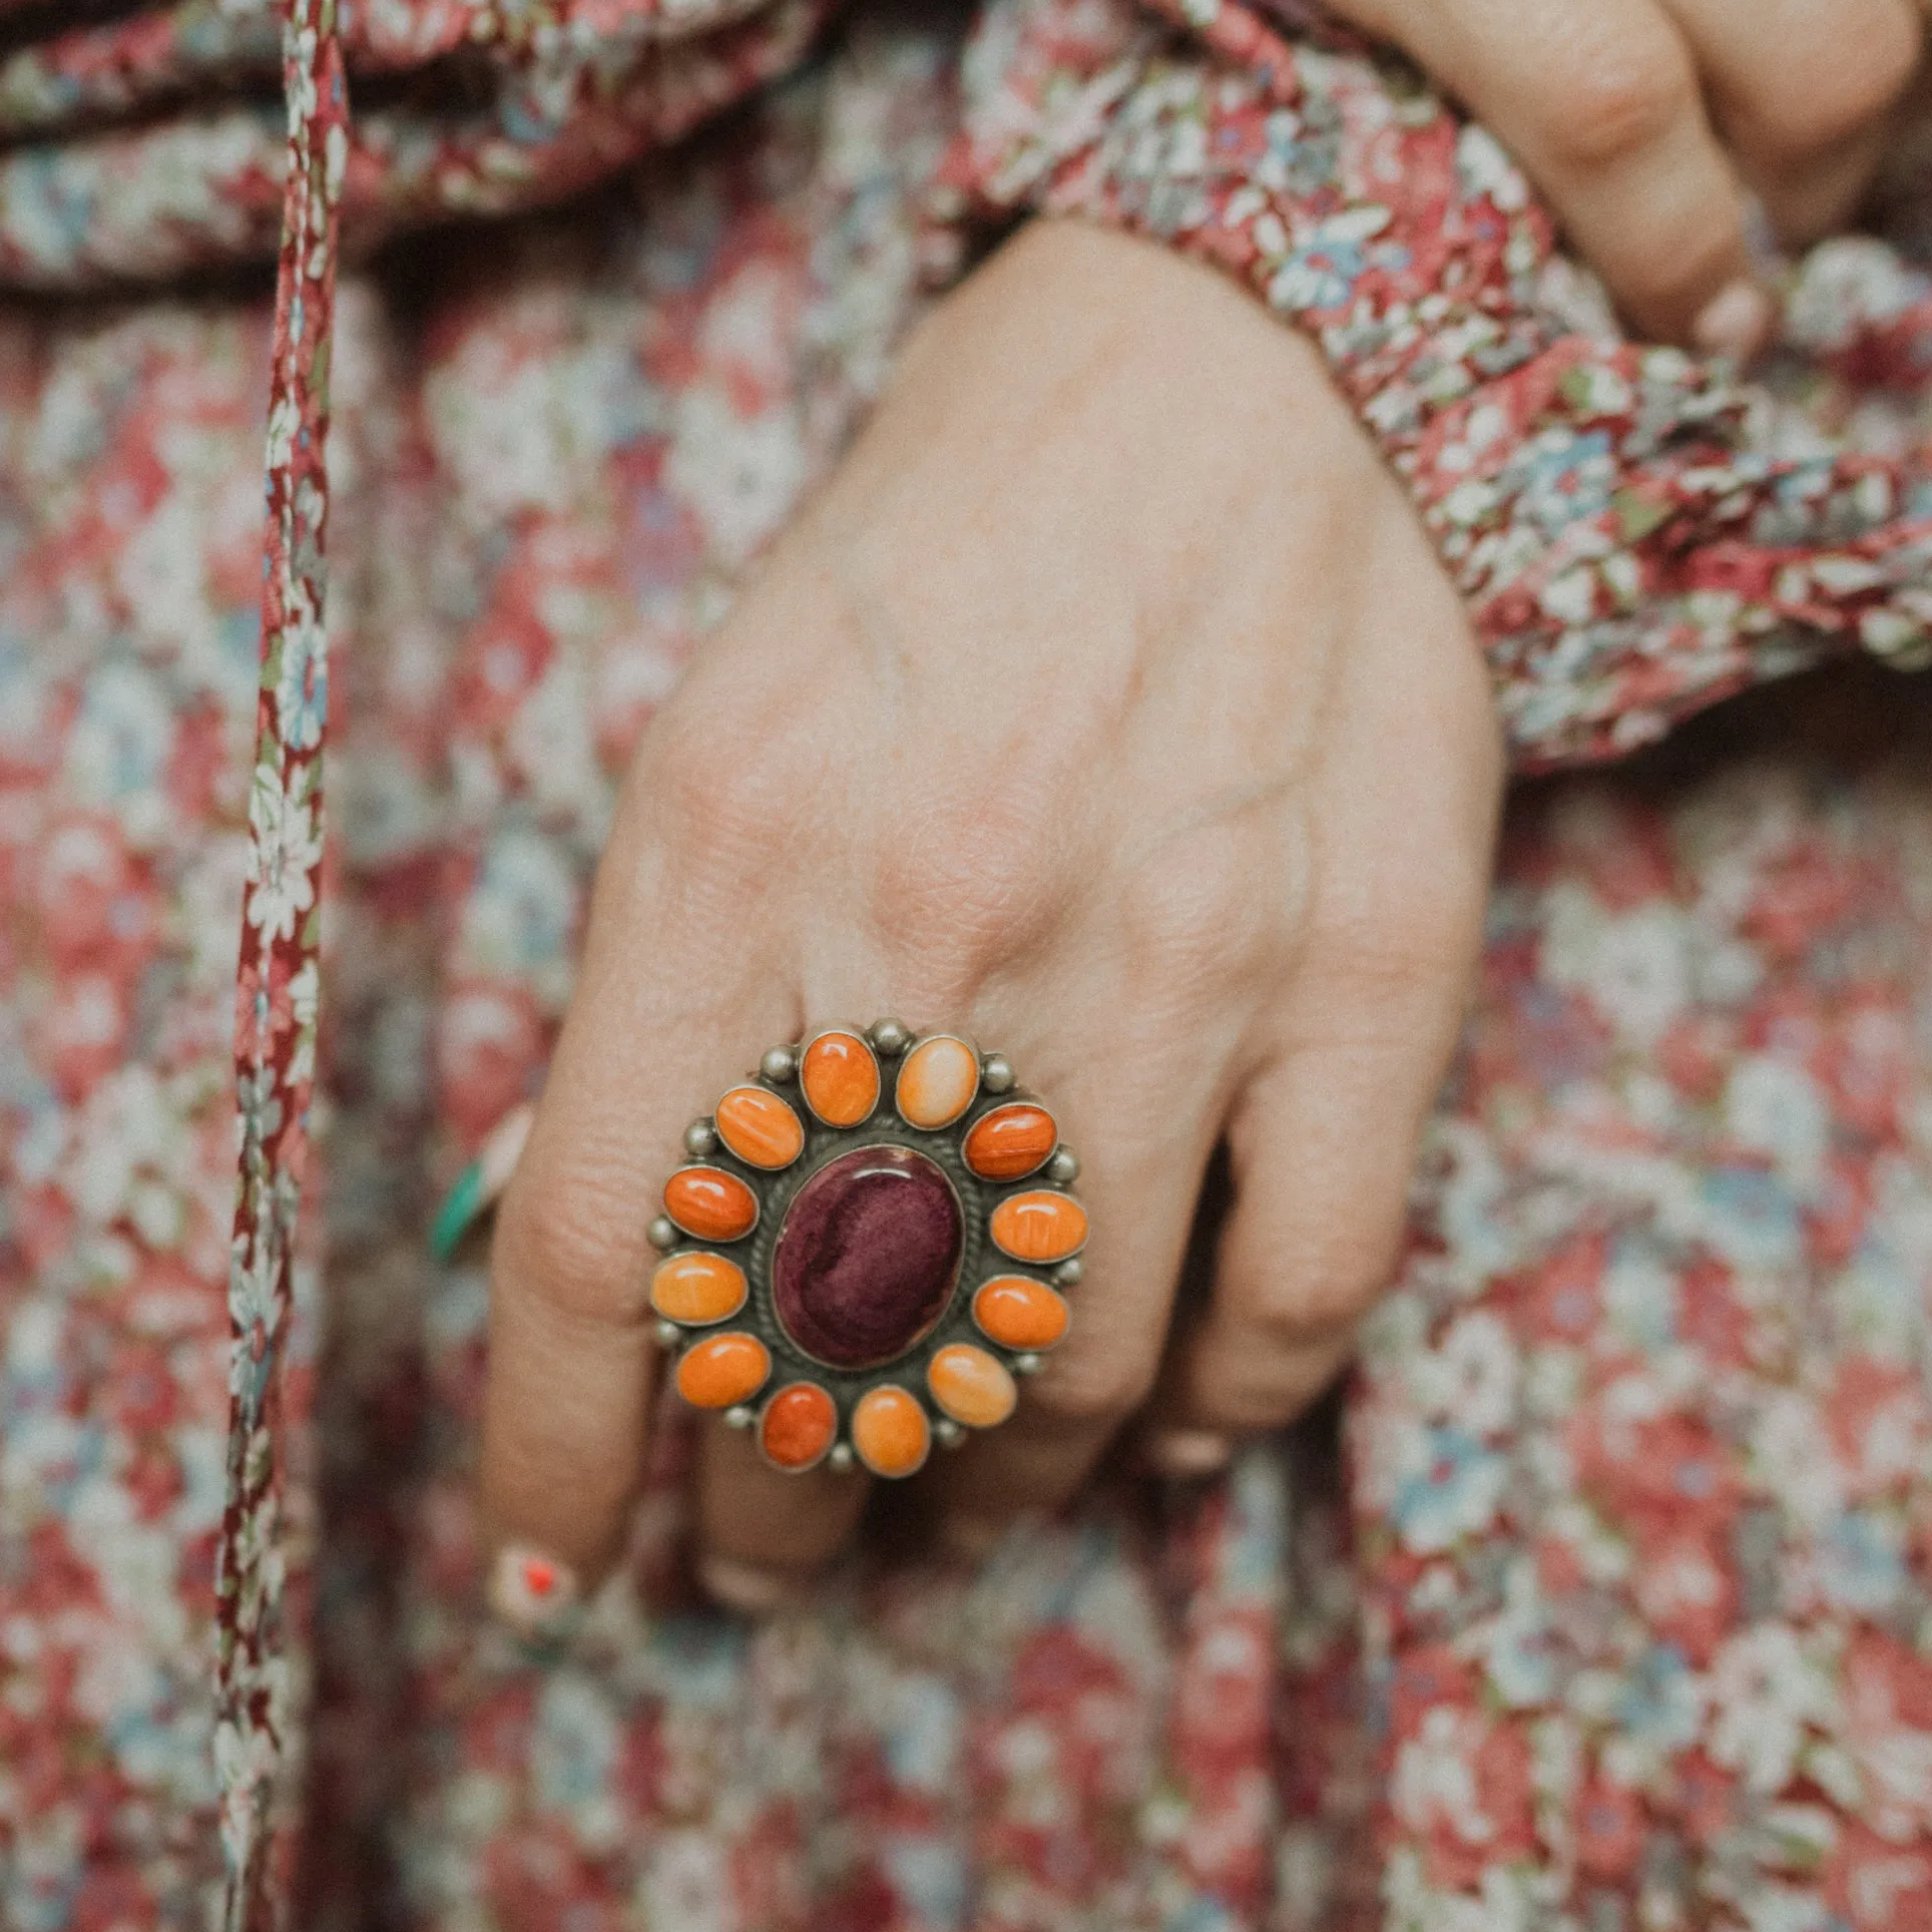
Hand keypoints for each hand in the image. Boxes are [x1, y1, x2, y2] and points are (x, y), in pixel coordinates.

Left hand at [478, 221, 1502, 1614]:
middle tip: (764, 1542)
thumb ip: (666, 1001)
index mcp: (723, 853)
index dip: (560, 1463)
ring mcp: (1174, 966)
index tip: (564, 1573)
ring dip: (981, 1487)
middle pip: (822, 1353)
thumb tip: (628, 1270)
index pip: (594, 1256)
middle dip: (768, 1505)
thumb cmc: (948, 555)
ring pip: (1059, 1375)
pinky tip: (1162, 1421)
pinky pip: (1291, 1307)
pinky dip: (1216, 1412)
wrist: (1254, 358)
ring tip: (945, 1495)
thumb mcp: (719, 738)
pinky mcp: (1371, 985)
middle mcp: (937, 927)